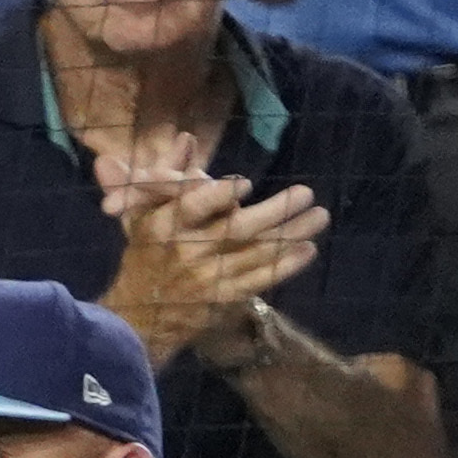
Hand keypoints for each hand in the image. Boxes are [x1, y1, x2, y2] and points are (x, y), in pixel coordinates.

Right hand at [92, 137, 326, 363]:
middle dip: (274, 211)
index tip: (245, 183)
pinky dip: (285, 266)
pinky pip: (259, 280)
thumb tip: (186, 139)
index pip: (192, 208)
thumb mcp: (143, 214)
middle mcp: (186, 251)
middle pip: (235, 230)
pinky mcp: (222, 298)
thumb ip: (167, 175)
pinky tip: (307, 250)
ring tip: (319, 216)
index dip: (218, 196)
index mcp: (163, 226)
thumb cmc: (145, 255)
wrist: (138, 319)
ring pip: (255, 253)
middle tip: (306, 193)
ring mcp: (207, 278)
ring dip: (291, 235)